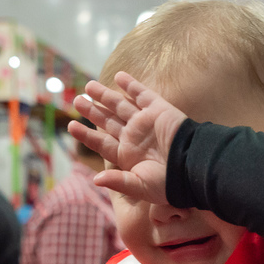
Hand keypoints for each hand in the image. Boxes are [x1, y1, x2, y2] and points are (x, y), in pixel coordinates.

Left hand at [68, 72, 188, 205]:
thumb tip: (96, 180)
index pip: (102, 142)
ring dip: (105, 96)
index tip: (71, 127)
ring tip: (88, 86)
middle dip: (92, 111)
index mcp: (127, 155)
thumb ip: (118, 182)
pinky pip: (141, 94)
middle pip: (108, 121)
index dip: (87, 135)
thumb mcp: (140, 186)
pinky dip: (130, 85)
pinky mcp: (158, 109)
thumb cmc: (168, 182)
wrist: (193, 166)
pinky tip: (118, 76)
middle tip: (76, 102)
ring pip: (120, 105)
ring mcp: (145, 121)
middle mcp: (134, 136)